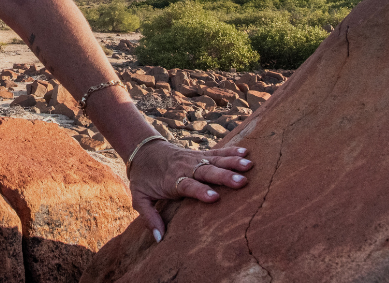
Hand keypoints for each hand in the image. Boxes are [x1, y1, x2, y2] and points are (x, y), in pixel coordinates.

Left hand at [128, 140, 253, 240]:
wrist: (142, 149)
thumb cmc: (143, 177)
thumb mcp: (139, 198)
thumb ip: (149, 218)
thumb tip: (159, 239)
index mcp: (171, 181)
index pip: (187, 186)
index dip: (200, 191)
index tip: (214, 197)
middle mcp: (184, 168)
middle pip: (205, 172)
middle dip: (224, 177)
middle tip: (242, 182)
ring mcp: (193, 159)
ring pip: (214, 160)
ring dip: (232, 162)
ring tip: (249, 165)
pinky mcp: (199, 154)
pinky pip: (217, 152)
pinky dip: (231, 151)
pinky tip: (246, 151)